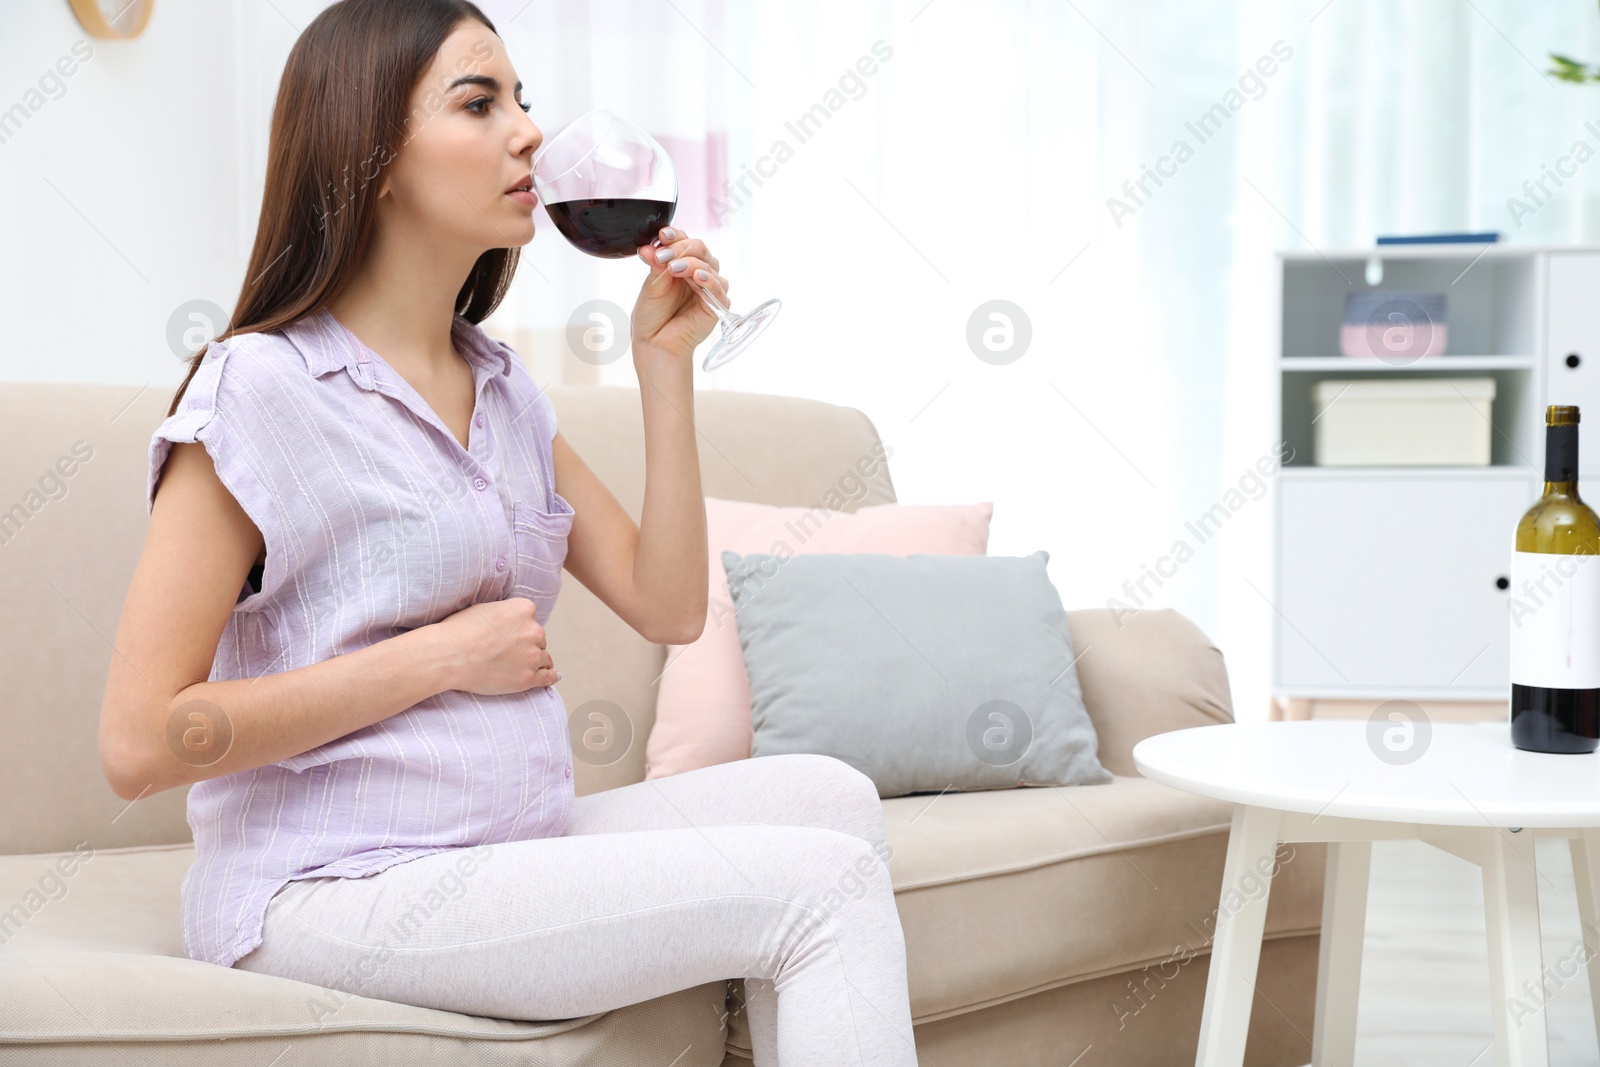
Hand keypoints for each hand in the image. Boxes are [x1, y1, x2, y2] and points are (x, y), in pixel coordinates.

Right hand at [430, 598, 559, 695]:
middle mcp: (534, 630)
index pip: (531, 620)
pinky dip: (550, 677)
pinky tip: (551, 677)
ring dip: (534, 662)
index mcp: (524, 609)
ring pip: (544, 658)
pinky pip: (549, 677)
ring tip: (517, 667)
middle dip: (526, 646)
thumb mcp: (486, 609)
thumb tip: (515, 621)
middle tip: (506, 654)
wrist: (449, 655)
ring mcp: (533, 655)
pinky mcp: (528, 678)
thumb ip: (507, 614)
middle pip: (538, 639)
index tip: (508, 638)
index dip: (519, 630)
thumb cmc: (460, 631)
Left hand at [630, 226, 729, 363]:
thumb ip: (655, 265)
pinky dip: (708, 279)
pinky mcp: (718, 304)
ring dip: (691, 263)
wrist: (655, 343)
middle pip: (699, 248)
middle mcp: (698, 272)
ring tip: (673, 268)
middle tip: (663, 256)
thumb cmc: (652, 316)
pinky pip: (718, 287)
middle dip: (681, 248)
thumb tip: (649, 247)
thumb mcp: (651, 285)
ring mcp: (709, 288)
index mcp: (682, 263)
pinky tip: (697, 276)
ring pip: (709, 264)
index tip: (663, 235)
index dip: (675, 235)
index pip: (684, 241)